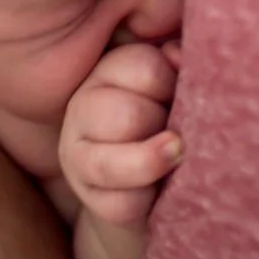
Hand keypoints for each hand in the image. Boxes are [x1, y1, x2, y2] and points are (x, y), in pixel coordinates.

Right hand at [58, 41, 183, 233]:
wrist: (158, 175)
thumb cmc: (174, 116)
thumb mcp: (179, 85)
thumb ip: (180, 63)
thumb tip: (176, 54)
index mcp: (111, 69)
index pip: (145, 68)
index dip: (174, 85)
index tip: (182, 95)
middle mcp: (84, 105)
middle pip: (127, 117)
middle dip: (160, 128)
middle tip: (179, 134)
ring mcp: (76, 151)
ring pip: (108, 164)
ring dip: (150, 164)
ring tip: (177, 156)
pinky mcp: (84, 191)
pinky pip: (118, 203)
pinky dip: (143, 203)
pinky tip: (157, 192)